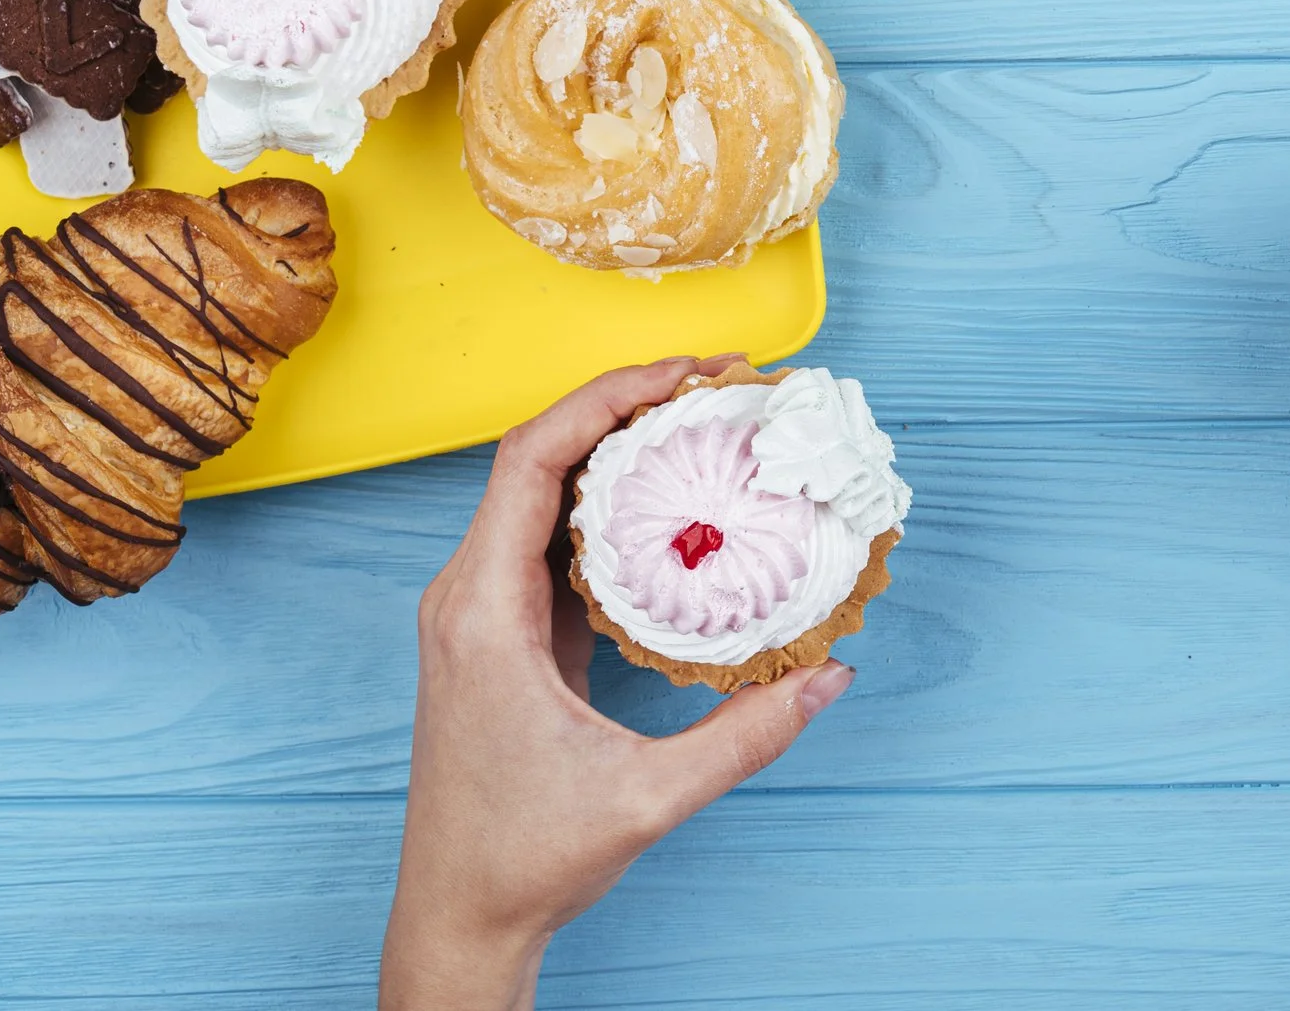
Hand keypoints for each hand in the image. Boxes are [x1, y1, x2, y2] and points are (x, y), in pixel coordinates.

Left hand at [380, 357, 854, 1010]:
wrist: (458, 916)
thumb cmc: (525, 859)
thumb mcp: (646, 798)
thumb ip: (744, 736)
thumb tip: (830, 676)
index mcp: (481, 613)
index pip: (532, 461)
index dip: (608, 398)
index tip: (685, 374)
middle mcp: (468, 596)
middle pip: (540, 457)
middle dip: (626, 405)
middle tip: (716, 384)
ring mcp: (480, 612)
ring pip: (543, 492)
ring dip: (617, 448)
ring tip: (702, 423)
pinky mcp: (502, 633)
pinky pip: (551, 538)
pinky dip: (610, 504)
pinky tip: (672, 501)